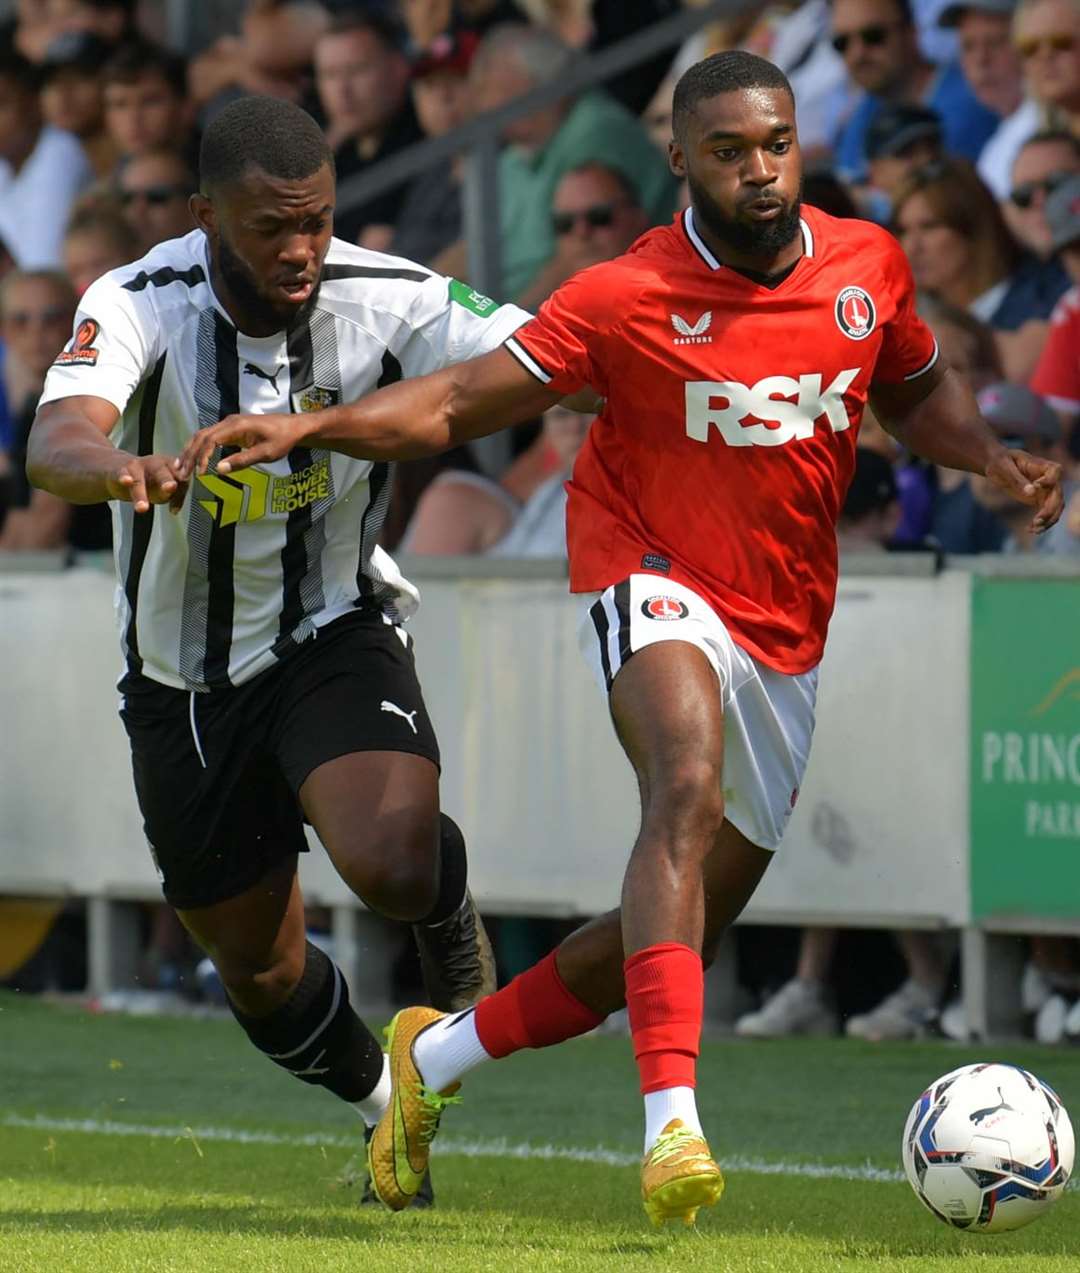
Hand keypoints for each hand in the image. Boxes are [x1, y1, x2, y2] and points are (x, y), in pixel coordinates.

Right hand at [105, 454, 186, 514]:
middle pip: (162, 471)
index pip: (180, 476)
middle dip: (167, 479)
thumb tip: (175, 509)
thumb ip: (174, 495)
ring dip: (141, 493)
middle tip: (171, 487)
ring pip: (140, 479)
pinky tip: (126, 481)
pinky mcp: (121, 469)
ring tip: (143, 507)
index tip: (178, 500)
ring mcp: (137, 466)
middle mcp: (155, 463)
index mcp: (171, 467)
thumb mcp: (164, 489)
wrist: (121, 469)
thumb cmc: (149, 479)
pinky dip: (124, 477)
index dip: (183, 486)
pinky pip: (123, 473)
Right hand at [174, 413, 308, 481]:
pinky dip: (200, 448)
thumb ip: (242, 460)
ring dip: (191, 451)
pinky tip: (194, 460)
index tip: (198, 473)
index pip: (210, 440)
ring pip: (203, 435)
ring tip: (181, 467)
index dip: (202, 457)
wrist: (293, 427)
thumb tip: (218, 469)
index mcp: (236, 426)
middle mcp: (229, 422)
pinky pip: (210, 437)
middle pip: (201, 436)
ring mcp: (229, 424)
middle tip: (181, 473)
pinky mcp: (231, 428)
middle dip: (190, 455)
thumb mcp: (265, 454)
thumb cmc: (282, 440)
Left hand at [984, 447, 1063, 532]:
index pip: (1055, 471)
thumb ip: (1017, 480)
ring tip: (1034, 530)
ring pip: (1056, 507)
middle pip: (1058, 494)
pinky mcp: (1039, 500)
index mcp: (1041, 465)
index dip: (1050, 480)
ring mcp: (1045, 490)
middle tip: (1036, 521)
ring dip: (1048, 520)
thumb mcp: (1003, 468)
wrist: (996, 466)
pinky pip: (1046, 513)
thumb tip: (1032, 492)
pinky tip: (1030, 530)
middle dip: (1050, 509)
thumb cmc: (999, 462)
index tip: (1036, 486)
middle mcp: (1048, 478)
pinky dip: (1041, 523)